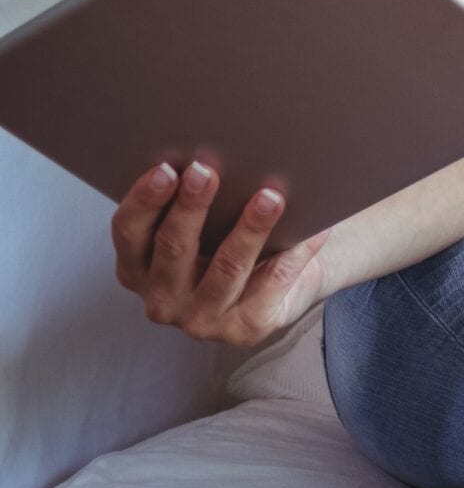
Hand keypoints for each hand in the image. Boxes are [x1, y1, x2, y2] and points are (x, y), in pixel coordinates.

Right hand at [111, 161, 331, 347]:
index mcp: (137, 270)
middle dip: (192, 206)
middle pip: (173, 248)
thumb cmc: (230, 241)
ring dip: (249, 229)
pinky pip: (273, 282)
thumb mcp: (201, 227)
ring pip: (227, 267)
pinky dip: (294, 253)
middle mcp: (161, 300)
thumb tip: (207, 158)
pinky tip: (311, 229)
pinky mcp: (245, 329)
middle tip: (208, 171)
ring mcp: (201, 320)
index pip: (129, 232)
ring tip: (270, 198)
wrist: (284, 281)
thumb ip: (191, 203)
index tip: (166, 168)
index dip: (145, 200)